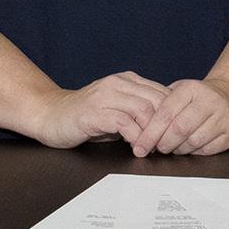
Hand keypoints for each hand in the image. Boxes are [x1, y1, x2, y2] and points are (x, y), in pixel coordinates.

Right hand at [29, 70, 166, 148]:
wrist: (50, 115)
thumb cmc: (86, 116)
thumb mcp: (118, 109)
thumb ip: (139, 110)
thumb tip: (169, 125)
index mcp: (128, 80)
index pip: (163, 93)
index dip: (174, 115)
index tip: (178, 134)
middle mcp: (118, 83)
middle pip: (158, 100)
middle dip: (167, 125)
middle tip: (170, 145)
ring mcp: (106, 96)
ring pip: (144, 110)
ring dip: (153, 133)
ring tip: (155, 149)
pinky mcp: (94, 112)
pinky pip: (123, 122)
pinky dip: (135, 137)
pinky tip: (137, 149)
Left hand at [127, 76, 228, 156]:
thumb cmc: (198, 98)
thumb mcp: (179, 92)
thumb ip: (159, 104)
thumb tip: (134, 125)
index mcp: (191, 88)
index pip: (165, 113)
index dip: (149, 133)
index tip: (139, 147)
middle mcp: (210, 100)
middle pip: (179, 129)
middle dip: (163, 144)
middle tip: (156, 149)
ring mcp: (224, 116)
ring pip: (193, 142)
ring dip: (178, 150)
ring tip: (172, 147)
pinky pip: (207, 150)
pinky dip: (194, 153)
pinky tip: (188, 147)